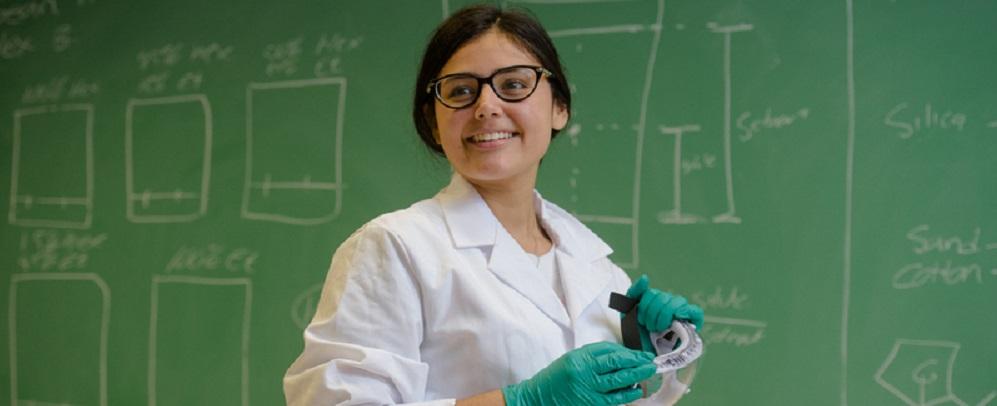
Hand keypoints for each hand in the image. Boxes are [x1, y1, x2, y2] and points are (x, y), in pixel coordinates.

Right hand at [502, 342, 656, 405]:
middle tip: (650, 360)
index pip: (609, 351)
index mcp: (579, 359)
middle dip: (636, 361)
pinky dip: (627, 394)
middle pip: (616, 363)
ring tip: (648, 372)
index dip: (628, 352)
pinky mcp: (591, 404)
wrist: (538, 398)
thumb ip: (594, 356)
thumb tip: (622, 356)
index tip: (640, 353)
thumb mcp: (572, 359)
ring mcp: (588, 390)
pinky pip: (614, 399)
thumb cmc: (556, 377)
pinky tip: (635, 390)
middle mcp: (584, 373)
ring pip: (618, 381)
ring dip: (636, 376)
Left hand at [626, 275, 704, 352]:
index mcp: (656, 300)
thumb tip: (646, 277)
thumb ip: (634, 293)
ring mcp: (682, 313)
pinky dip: (686, 314)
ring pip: (676, 302)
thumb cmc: (638, 336)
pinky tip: (675, 321)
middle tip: (649, 327)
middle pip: (662, 297)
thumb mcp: (628, 313)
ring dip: (663, 317)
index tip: (640, 320)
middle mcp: (670, 304)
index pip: (651, 293)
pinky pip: (695, 311)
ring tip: (658, 329)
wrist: (644, 357)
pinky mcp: (693, 323)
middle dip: (651, 314)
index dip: (643, 306)